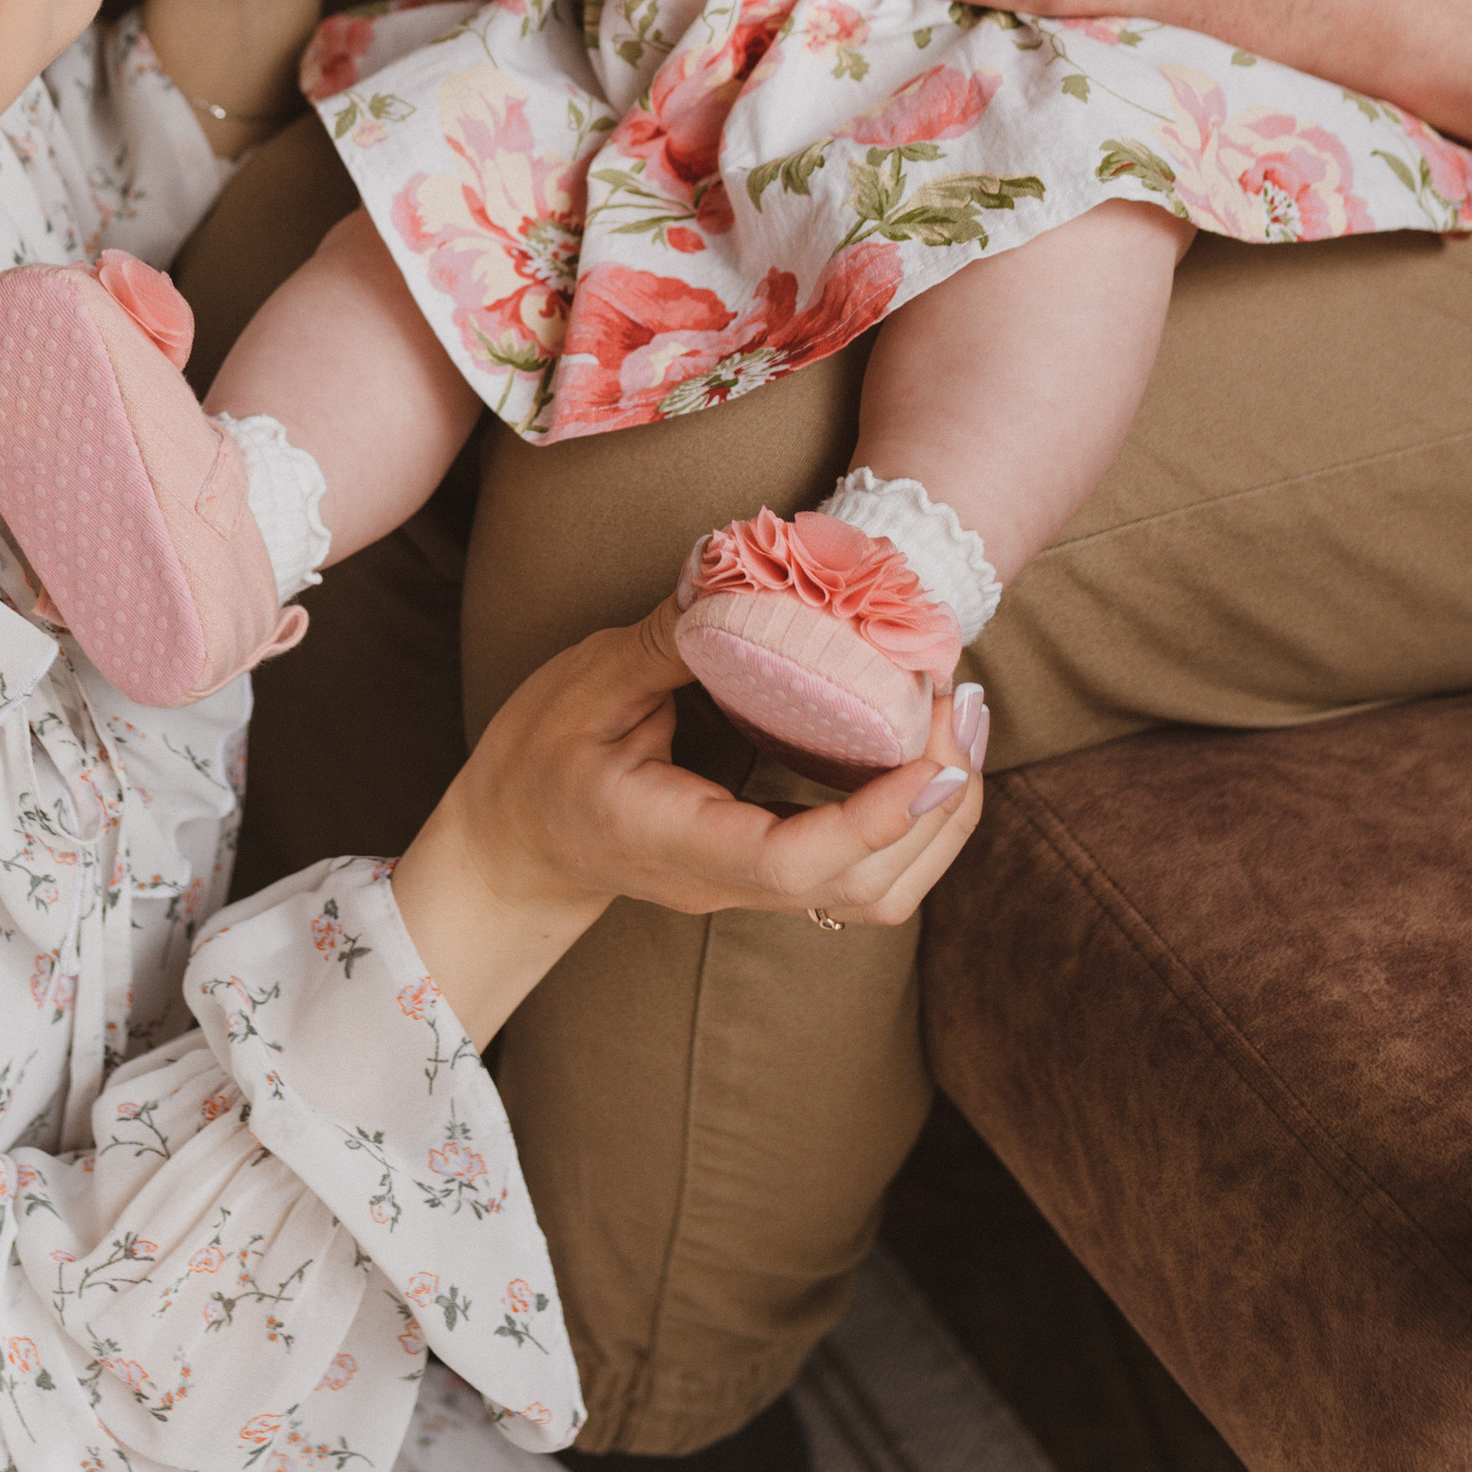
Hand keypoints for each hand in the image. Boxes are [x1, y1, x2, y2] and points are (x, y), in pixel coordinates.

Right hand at [392, 595, 980, 1045]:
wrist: (510, 849)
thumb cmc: (534, 768)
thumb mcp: (580, 689)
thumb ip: (660, 643)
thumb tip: (725, 578)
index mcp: (676, 841)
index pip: (793, 864)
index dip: (874, 817)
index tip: (930, 754)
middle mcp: (728, 881)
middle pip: (866, 889)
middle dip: (935, 805)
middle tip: (960, 702)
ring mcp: (753, 885)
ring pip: (880, 893)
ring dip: (939, 816)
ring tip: (960, 720)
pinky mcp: (772, 869)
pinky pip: (865, 869)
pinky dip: (915, 814)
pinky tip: (924, 744)